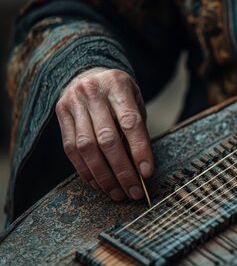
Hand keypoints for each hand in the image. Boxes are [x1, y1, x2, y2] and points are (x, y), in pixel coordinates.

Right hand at [55, 67, 153, 200]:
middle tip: (134, 191)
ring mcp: (73, 102)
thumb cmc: (118, 93)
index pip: (130, 122)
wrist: (88, 72)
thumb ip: (137, 128)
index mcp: (117, 85)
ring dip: (103, 176)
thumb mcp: (134, 101)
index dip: (139, 150)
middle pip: (107, 139)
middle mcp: (92, 92)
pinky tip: (98, 184)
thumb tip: (141, 168)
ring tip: (117, 193)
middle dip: (122, 170)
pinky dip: (85, 170)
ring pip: (86, 147)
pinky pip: (71, 149)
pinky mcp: (60, 114)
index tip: (147, 173)